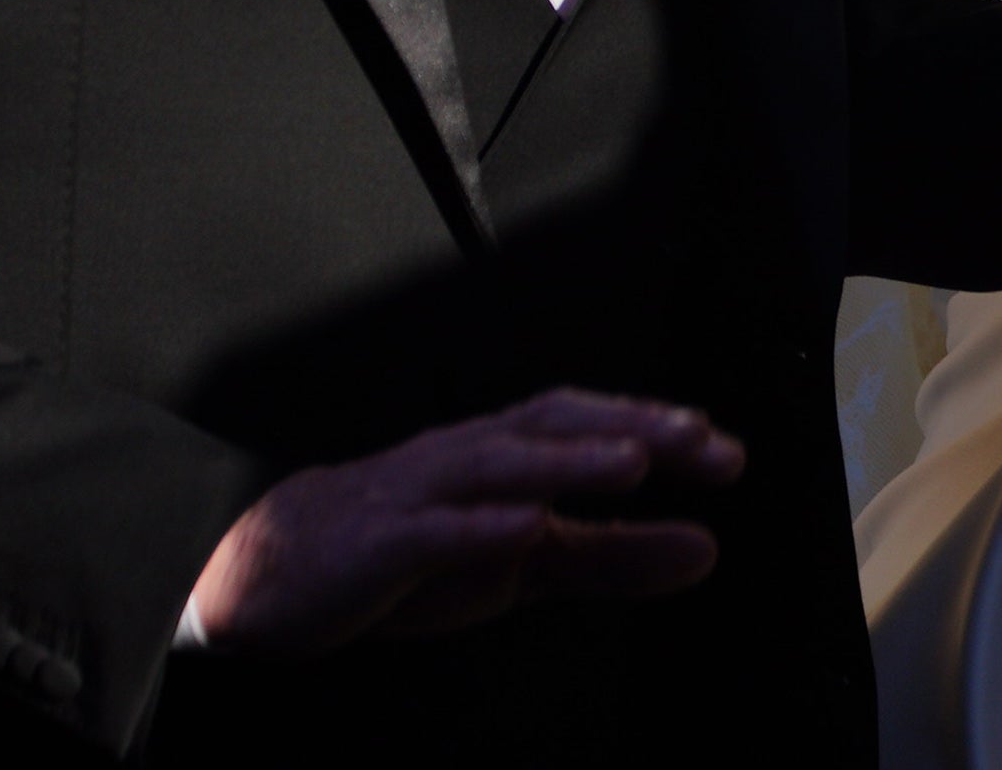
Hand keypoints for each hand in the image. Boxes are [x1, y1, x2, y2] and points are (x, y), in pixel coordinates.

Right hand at [187, 389, 742, 655]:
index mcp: (505, 454)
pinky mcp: (378, 542)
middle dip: (628, 426)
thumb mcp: (525, 562)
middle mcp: (467, 456)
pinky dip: (479, 526)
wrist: (275, 574)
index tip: (725, 451)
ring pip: (500, 465)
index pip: (589, 426)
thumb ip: (613, 553)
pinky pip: (432, 530)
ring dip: (568, 460)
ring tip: (633, 461)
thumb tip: (707, 550)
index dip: (655, 429)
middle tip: (697, 439)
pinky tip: (524, 527)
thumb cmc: (412, 554)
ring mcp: (420, 493)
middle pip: (553, 426)